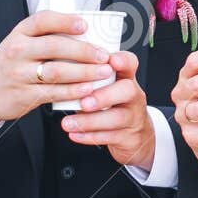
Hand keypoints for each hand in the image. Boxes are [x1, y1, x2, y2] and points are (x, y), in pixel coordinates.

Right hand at [0, 11, 118, 125]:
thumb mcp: (20, 43)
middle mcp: (18, 51)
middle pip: (55, 47)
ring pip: (57, 71)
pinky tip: (88, 89)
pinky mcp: (23, 95)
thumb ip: (45, 38)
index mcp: (20, 33)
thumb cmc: (9, 63)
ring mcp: (19, 74)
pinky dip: (73, 91)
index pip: (43, 20)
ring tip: (104, 72)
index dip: (65, 21)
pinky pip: (53, 92)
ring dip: (85, 72)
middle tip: (104, 55)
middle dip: (84, 51)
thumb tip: (86, 34)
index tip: (85, 25)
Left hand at [59, 51, 152, 168]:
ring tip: (68, 123)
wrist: (136, 136)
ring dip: (90, 121)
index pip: (130, 63)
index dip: (122, 60)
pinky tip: (74, 134)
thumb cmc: (114, 107)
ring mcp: (134, 117)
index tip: (110, 61)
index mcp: (127, 79)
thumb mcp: (107, 89)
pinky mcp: (129, 138)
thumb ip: (90, 80)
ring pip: (117, 118)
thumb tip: (61, 74)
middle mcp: (134, 96)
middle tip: (84, 102)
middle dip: (104, 95)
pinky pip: (110, 137)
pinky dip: (90, 137)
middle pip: (127, 90)